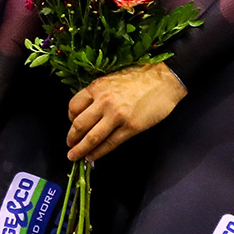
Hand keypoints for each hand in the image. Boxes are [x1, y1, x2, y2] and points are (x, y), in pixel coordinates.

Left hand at [66, 61, 185, 161]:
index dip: (69, 118)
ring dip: (81, 148)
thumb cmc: (139, 77)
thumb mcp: (111, 79)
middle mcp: (103, 101)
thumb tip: (88, 111)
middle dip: (72, 137)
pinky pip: (110, 143)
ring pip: (92, 137)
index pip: (73, 106)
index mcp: (97, 87)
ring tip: (74, 156)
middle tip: (69, 145)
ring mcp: (117, 115)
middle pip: (79, 124)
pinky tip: (92, 156)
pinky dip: (99, 152)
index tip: (71, 125)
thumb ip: (98, 93)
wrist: (164, 79)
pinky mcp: (131, 127)